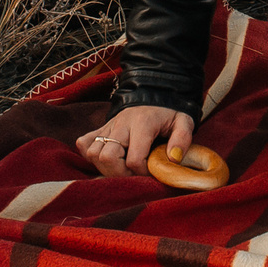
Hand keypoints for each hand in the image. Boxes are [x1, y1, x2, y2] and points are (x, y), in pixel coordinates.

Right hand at [77, 104, 194, 178]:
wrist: (154, 93)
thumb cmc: (169, 112)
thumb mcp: (184, 121)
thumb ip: (182, 139)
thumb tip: (173, 159)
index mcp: (142, 124)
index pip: (134, 159)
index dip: (142, 172)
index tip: (152, 171)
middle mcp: (121, 125)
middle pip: (107, 157)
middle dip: (120, 173)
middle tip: (134, 173)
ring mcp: (108, 126)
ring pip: (92, 153)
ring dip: (105, 166)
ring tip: (122, 167)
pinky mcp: (100, 128)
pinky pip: (84, 143)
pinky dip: (90, 155)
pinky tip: (107, 158)